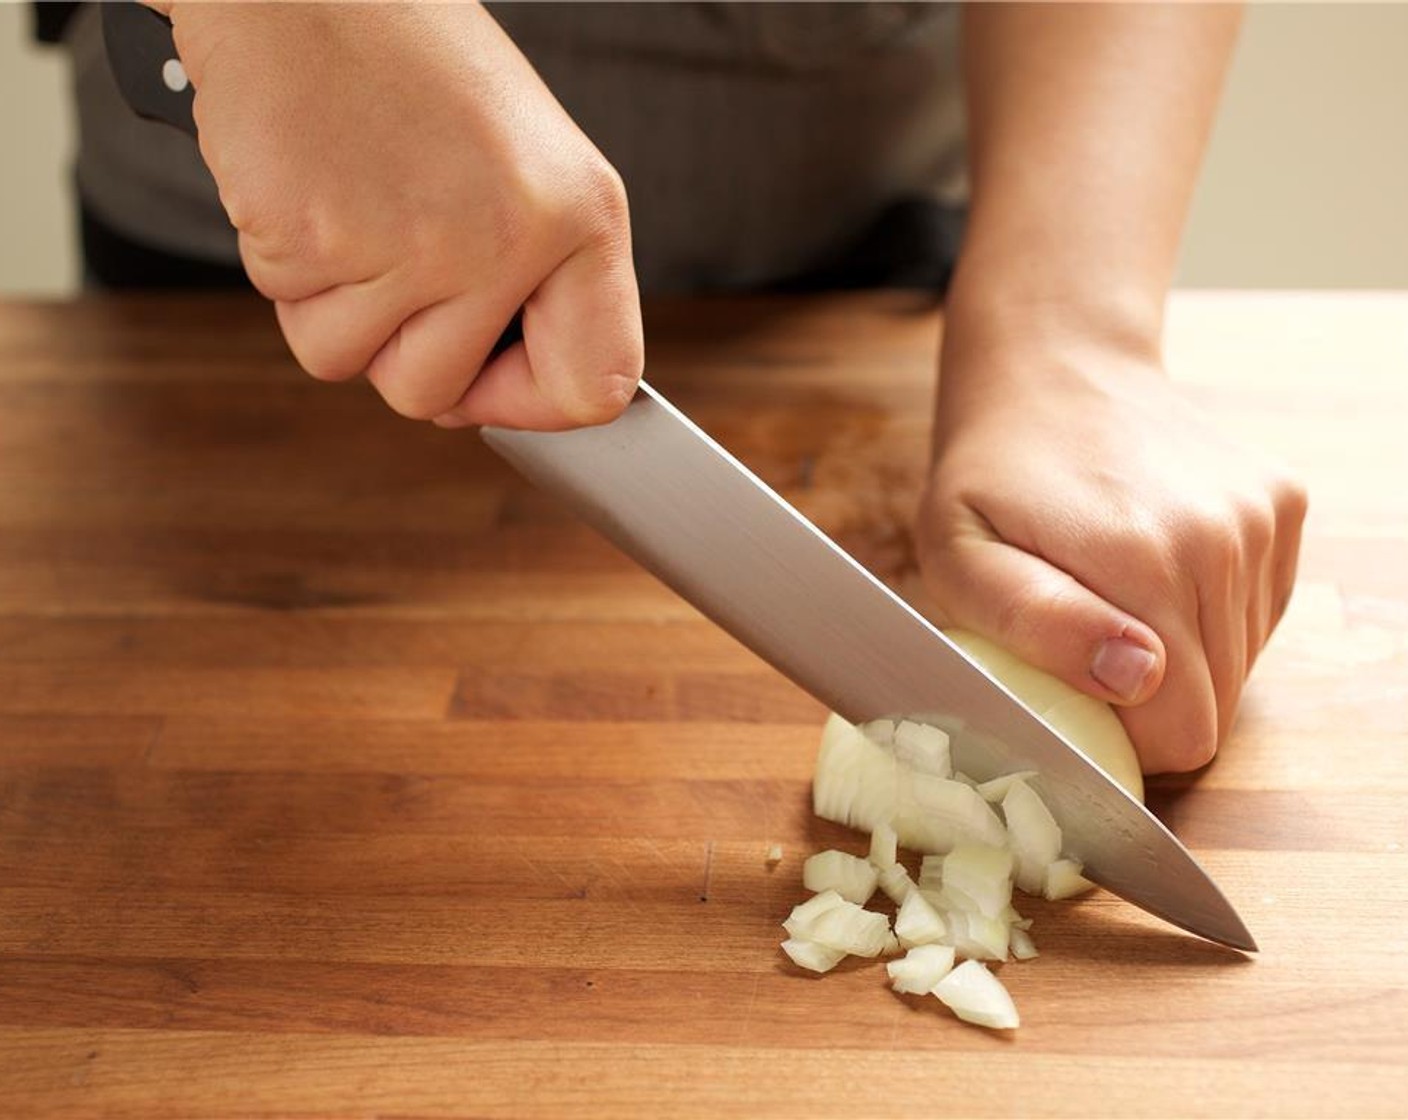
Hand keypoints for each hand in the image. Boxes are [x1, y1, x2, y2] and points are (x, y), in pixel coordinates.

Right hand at [159, 1, 641, 428]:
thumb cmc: (409, 57)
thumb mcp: (525, 162)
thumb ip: (534, 278)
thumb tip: (498, 392)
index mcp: (581, 218)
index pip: (596, 386)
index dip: (530, 399)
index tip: (489, 374)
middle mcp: (509, 240)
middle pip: (437, 394)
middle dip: (396, 345)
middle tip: (391, 247)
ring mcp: (412, 246)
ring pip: (349, 363)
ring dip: (332, 303)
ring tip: (350, 200)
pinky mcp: (313, 240)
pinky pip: (288, 312)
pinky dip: (284, 263)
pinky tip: (309, 184)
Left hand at [915, 322, 1307, 773]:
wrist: (1053, 371)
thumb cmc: (989, 478)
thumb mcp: (960, 555)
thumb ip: (1036, 622)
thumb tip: (1135, 676)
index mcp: (1142, 559)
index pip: (1182, 732)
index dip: (1125, 741)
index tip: (1074, 700)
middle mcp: (1221, 537)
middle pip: (1216, 707)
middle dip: (1150, 703)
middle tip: (1081, 647)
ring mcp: (1262, 518)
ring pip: (1242, 665)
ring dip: (1180, 658)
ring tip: (1112, 596)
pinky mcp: (1283, 504)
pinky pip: (1259, 614)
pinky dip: (1209, 617)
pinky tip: (1153, 569)